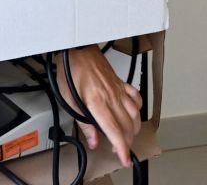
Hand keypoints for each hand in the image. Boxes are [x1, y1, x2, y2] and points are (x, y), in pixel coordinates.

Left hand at [56, 46, 142, 166]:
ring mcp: (118, 89)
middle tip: (119, 149)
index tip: (125, 158)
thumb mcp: (68, 99)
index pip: (114, 131)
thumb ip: (83, 122)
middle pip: (127, 125)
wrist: (77, 49)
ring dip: (134, 128)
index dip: (121, 148)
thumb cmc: (70, 71)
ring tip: (127, 136)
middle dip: (127, 141)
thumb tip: (93, 140)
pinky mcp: (120, 82)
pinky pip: (136, 97)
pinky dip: (138, 108)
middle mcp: (111, 96)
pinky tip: (133, 113)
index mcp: (97, 102)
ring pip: (135, 113)